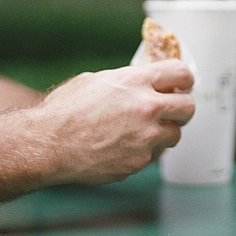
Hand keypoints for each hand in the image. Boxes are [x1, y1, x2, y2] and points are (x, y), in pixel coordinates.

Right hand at [35, 61, 194, 184]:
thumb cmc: (65, 110)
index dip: (184, 80)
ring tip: (141, 131)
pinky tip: (124, 147)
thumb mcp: (97, 80)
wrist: (47, 144)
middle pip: (188, 107)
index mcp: (137, 81)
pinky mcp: (139, 162)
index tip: (182, 85)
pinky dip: (145, 152)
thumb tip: (146, 82)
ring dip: (163, 133)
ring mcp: (145, 138)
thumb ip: (128, 80)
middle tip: (172, 111)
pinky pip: (153, 155)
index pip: (182, 74)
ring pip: (174, 135)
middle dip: (181, 109)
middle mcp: (147, 108)